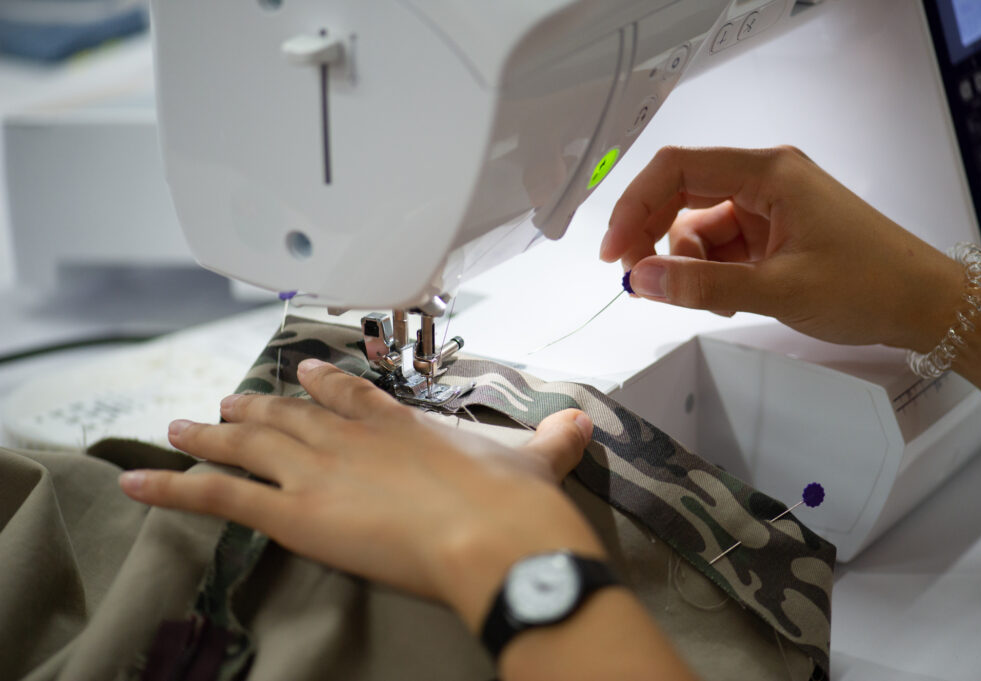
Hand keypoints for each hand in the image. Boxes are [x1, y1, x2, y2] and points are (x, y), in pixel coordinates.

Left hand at [119, 359, 601, 631]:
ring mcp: (317, 470)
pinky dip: (173, 485)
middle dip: (255, 406)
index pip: (348, 394)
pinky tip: (139, 480)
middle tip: (229, 399)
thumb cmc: (513, 501)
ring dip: (210, 433)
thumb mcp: (538, 458)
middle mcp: (349, 438)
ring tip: (180, 425)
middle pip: (287, 415)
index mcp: (400, 424)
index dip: (320, 383)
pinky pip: (218, 493)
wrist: (495, 534)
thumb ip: (552, 438)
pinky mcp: (293, 511)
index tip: (302, 371)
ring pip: (247, 444)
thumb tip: (580, 421)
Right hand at [600, 146, 963, 351]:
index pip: (677, 169)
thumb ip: (703, 285)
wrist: (925, 306)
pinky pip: (720, 247)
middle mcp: (764, 180)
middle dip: (653, 237)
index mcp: (768, 172)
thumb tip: (639, 281)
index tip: (613, 252)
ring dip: (688, 264)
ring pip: (697, 227)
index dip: (634, 206)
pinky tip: (726, 299)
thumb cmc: (868, 285)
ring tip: (708, 301)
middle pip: (681, 195)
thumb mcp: (778, 289)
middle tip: (637, 282)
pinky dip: (710, 273)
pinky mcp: (773, 233)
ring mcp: (769, 207)